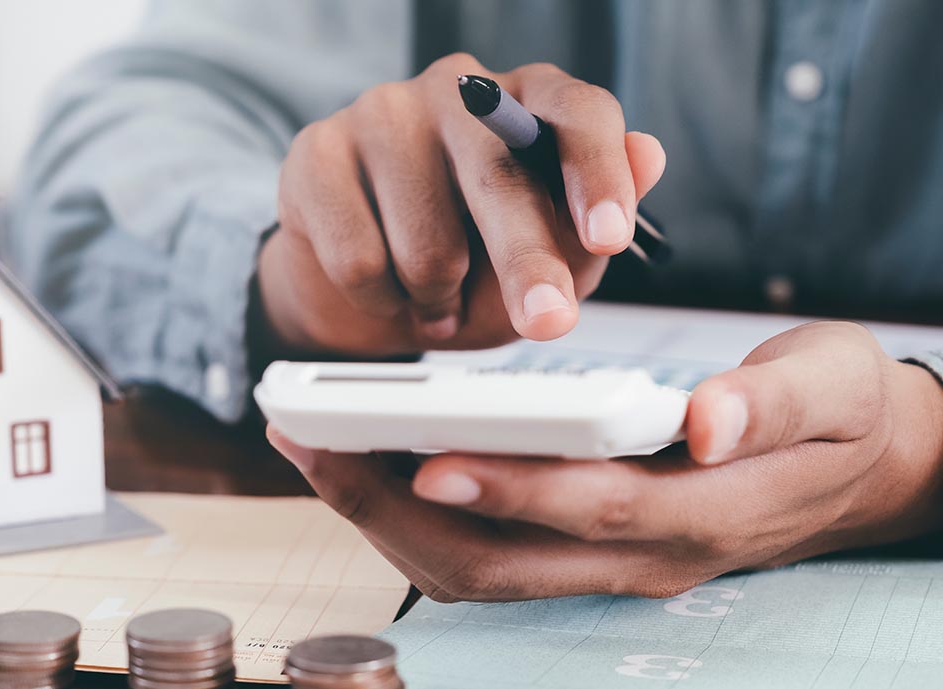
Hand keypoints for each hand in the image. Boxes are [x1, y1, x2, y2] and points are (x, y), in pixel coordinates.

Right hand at [256, 53, 666, 358]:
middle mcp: (456, 92)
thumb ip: (590, 224)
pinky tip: (385, 290)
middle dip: (525, 263)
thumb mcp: (546, 262)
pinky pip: (358, 259)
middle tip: (545, 322)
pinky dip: (381, 301)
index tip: (608, 237)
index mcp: (527, 103)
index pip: (576, 113)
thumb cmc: (468, 262)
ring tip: (437, 298)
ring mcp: (381, 113)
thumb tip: (648, 155)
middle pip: (497, 177)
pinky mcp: (315, 152)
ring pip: (424, 239)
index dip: (596, 174)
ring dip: (438, 298)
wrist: (364, 284)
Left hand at [267, 322, 942, 600]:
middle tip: (313, 443)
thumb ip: (772, 403)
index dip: (509, 490)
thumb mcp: (836, 388)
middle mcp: (641, 559)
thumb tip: (703, 419)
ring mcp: (606, 568)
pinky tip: (370, 468)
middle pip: (499, 562)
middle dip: (395, 510)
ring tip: (316, 450)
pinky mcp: (581, 554)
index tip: (425, 457)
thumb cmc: (840, 416)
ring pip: (475, 573)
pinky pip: (482, 558)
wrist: (855, 472)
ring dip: (386, 520)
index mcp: (702, 512)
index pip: (591, 508)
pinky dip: (415, 520)